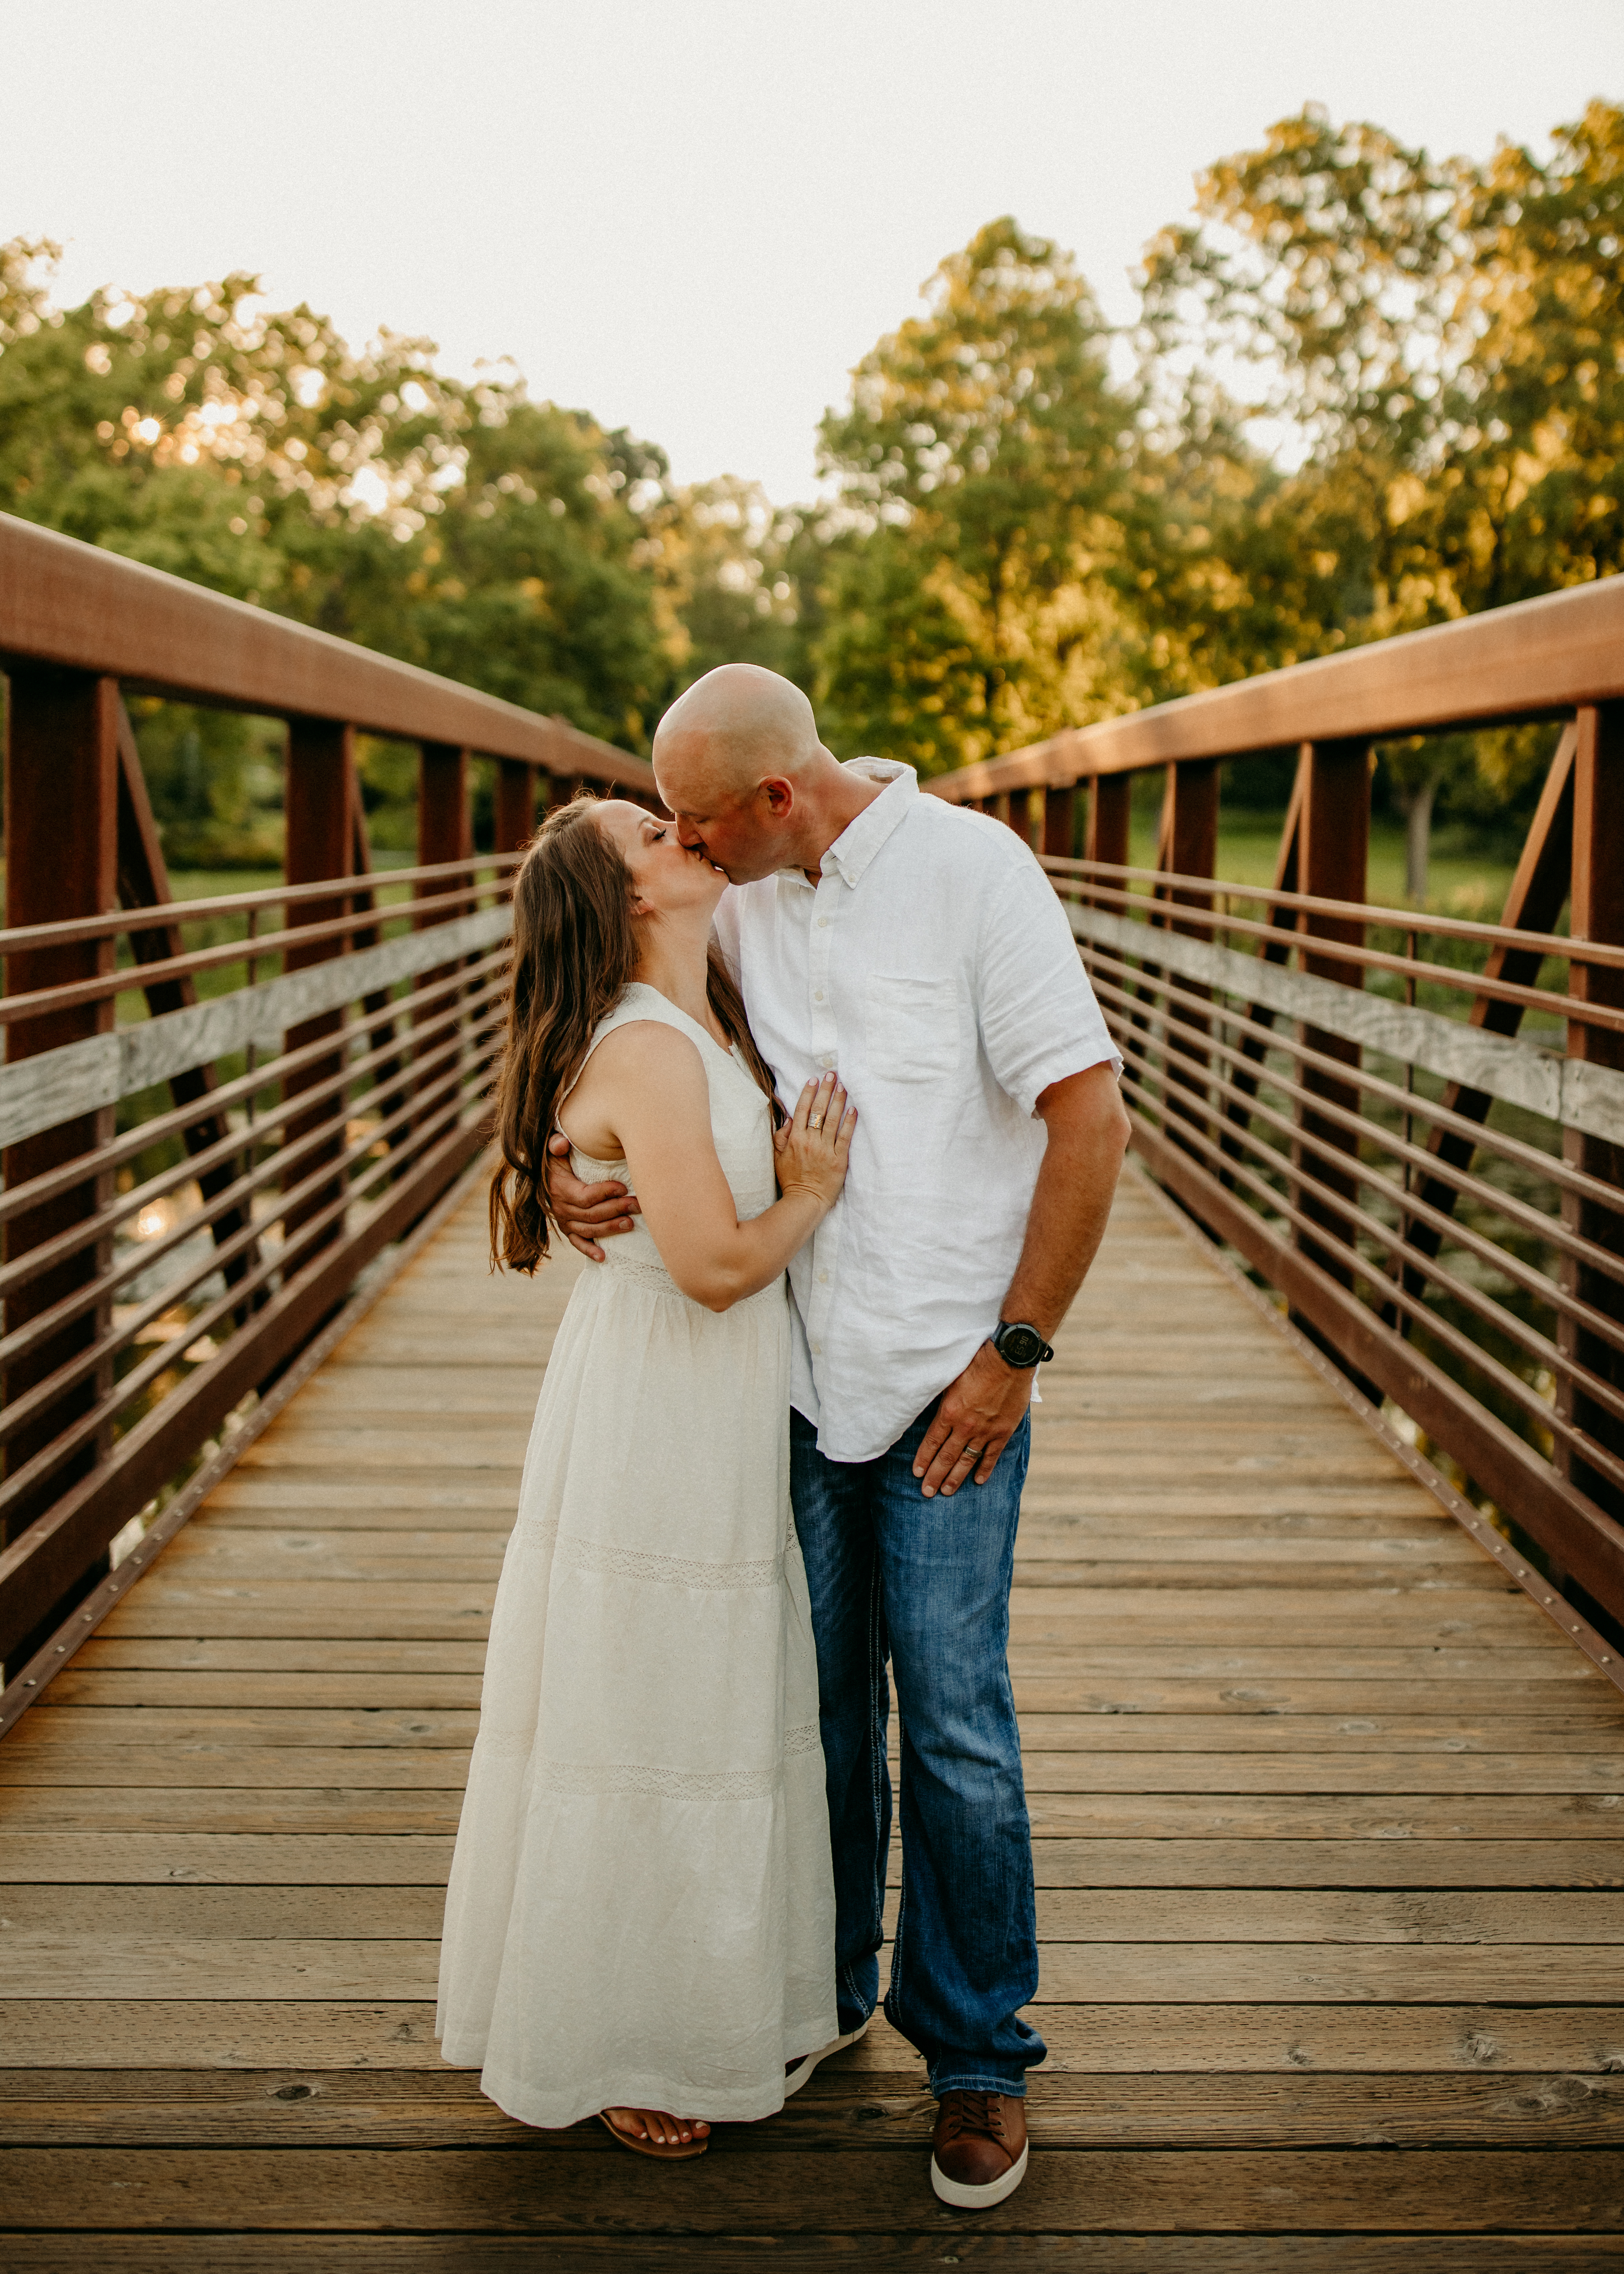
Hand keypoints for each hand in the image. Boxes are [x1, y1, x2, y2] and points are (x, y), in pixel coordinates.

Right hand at [545, 1130, 640, 1261]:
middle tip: (637, 1205)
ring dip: (610, 1229)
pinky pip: (578, 1243)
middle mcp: (561, 1208)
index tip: (623, 1187)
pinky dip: (589, 1251)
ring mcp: (564, 1222)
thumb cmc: (558, 1160)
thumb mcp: (555, 1151)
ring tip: (630, 1224)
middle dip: (616, 1209)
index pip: (585, 1196)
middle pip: (591, 1214)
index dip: (605, 1193)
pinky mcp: (568, 1231)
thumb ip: (557, 1145)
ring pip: (589, 1229)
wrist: (544, 1177)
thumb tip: (562, 1144)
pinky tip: (603, 1257)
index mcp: (560, 1189)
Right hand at [773, 1071, 856, 1210]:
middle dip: (826, 1091)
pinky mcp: (839, 1160)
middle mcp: (810, 1142)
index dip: (808, 1093)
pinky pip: (845, 1138)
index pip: (802, 1110)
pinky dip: (849, 1122)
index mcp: (795, 1139)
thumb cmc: (791, 1179)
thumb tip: (789, 1118)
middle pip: (819, 1111)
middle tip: (832, 1075)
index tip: (814, 1080)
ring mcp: (825, 1150)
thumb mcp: (778, 1158)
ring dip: (838, 1101)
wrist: (805, 1201)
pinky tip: (853, 1109)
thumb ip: (781, 1137)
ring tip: (843, 1086)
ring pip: (833, 1121)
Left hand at [913, 1342, 1032, 1499]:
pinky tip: (978, 1481)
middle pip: (946, 1457)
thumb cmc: (977, 1363)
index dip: (923, 1459)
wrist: (1009, 1360)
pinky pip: (992, 1456)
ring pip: (967, 1461)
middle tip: (927, 1492)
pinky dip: (985, 1469)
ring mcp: (985, 1431)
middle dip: (935, 1476)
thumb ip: (942, 1399)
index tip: (916, 1473)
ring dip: (956, 1478)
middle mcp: (965, 1426)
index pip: (931, 1442)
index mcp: (949, 1412)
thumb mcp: (950, 1379)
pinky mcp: (1003, 1431)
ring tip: (946, 1492)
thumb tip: (930, 1411)